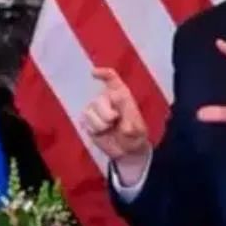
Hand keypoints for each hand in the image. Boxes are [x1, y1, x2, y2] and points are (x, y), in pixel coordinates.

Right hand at [80, 68, 150, 182]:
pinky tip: (102, 132)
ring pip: (90, 111)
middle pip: (99, 99)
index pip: (111, 78)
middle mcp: (107, 99)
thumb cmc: (136, 136)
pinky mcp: (87, 120)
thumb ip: (130, 122)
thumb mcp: (139, 129)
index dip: (102, 73)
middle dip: (106, 113)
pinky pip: (86, 122)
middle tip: (114, 121)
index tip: (93, 74)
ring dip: (100, 124)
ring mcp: (95, 109)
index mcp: (121, 94)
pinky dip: (94, 129)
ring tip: (109, 128)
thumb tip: (118, 119)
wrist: (127, 151)